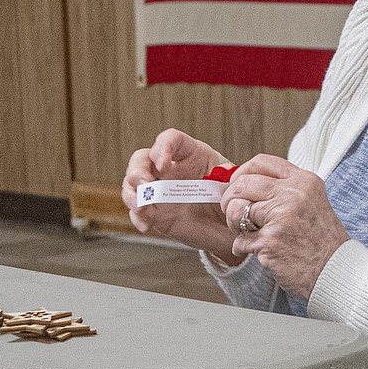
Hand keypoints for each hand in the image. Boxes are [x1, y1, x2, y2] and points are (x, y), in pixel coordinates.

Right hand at [122, 129, 238, 259]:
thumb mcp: (236, 184)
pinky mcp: (156, 213)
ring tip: (142, 206)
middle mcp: (171, 170)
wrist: (233, 229)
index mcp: (191, 154)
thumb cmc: (235, 200)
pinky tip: (146, 226)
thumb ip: (228, 177)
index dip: (162, 147)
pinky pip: (137, 212)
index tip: (164, 163)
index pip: (170, 139)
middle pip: (142, 158)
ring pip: (132, 184)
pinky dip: (137, 217)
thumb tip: (226, 174)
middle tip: (144, 184)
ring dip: (131, 194)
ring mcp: (161, 191)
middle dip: (137, 170)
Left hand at [221, 155, 348, 299]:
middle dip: (230, 199)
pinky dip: (243, 248)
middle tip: (235, 212)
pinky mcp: (270, 242)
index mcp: (304, 181)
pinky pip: (240, 240)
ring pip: (236, 210)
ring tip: (246, 232)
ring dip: (234, 224)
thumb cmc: (321, 240)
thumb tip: (245, 181)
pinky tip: (259, 251)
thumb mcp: (312, 202)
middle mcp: (293, 195)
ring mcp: (281, 218)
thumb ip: (284, 189)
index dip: (242, 172)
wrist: (335, 271)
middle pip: (242, 184)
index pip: (261, 162)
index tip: (238, 184)